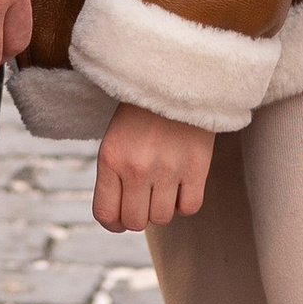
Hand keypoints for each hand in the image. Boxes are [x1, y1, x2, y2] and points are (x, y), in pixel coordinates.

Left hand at [94, 104, 215, 233]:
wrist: (175, 80)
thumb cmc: (141, 113)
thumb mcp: (115, 140)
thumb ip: (114, 176)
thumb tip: (123, 218)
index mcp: (110, 159)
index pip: (106, 214)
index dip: (114, 223)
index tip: (121, 218)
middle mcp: (136, 168)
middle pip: (136, 221)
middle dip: (140, 215)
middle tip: (146, 197)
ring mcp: (167, 169)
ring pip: (162, 218)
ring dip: (163, 207)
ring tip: (165, 184)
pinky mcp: (196, 167)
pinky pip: (190, 207)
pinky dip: (186, 202)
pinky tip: (183, 184)